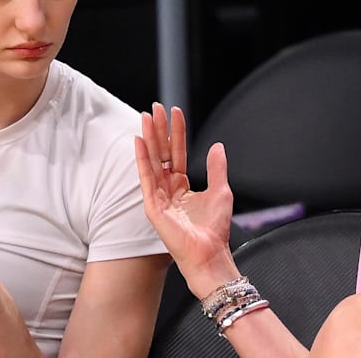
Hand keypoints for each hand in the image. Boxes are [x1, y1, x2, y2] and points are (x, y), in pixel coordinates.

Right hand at [134, 103, 239, 298]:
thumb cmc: (214, 230)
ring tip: (146, 117)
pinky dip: (142, 158)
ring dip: (149, 138)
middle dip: (159, 129)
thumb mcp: (221, 191)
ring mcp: (158, 196)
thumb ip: (216, 168)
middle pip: (161, 153)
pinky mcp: (152, 206)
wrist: (210, 253)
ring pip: (152, 160)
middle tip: (156, 107)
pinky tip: (139, 141)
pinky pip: (146, 177)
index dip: (176, 133)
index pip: (176, 153)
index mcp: (181, 186)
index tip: (175, 112)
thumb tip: (217, 145)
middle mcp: (167, 189)